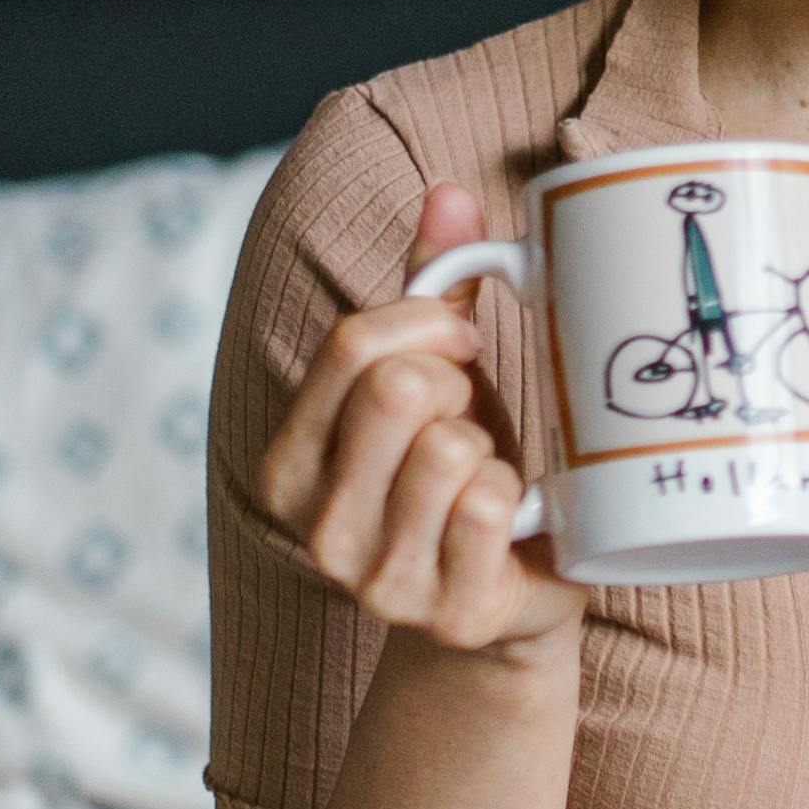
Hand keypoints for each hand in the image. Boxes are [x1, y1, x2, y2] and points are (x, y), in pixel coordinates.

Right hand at [243, 187, 589, 662]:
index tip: (462, 341)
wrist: (510, 600)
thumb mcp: (438, 378)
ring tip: (489, 476)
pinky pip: (492, 508)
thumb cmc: (465, 472)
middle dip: (458, 385)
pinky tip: (514, 521)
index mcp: (288, 462)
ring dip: (491, 450)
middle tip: (474, 417)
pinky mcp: (447, 614)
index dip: (429, 322)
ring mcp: (377, 579)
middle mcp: (315, 527)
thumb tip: (449, 194)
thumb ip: (433, 288)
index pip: (353, 343)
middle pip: (398, 389)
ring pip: (449, 449)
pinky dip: (519, 497)